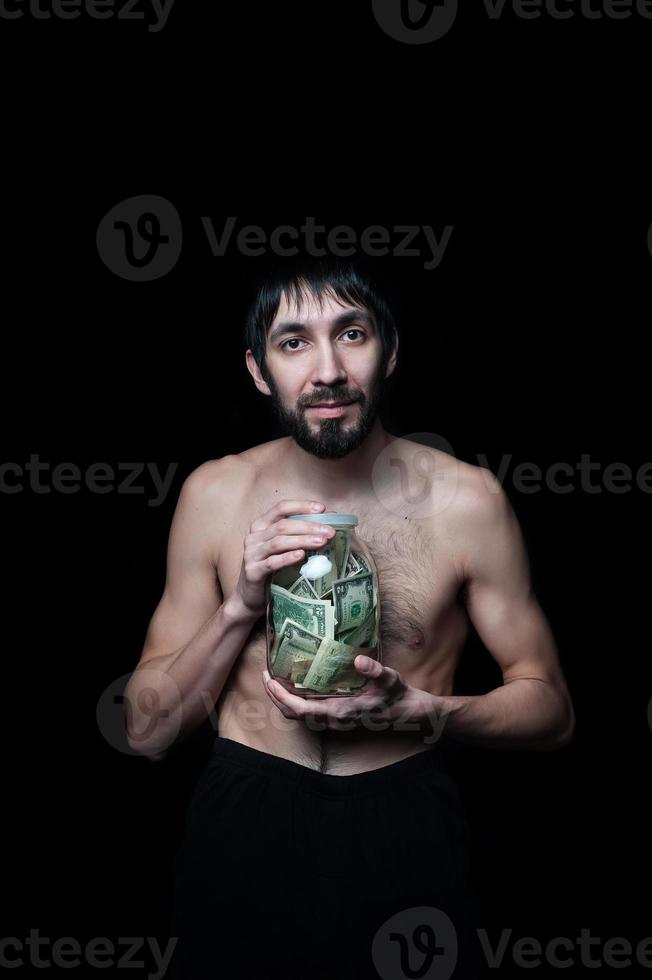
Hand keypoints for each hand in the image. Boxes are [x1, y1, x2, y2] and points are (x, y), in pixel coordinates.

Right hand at [233, 498, 335, 618]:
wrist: (250, 597)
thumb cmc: (271, 569)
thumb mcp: (283, 548)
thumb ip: (299, 534)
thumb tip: (329, 522)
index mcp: (261, 525)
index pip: (281, 508)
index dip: (301, 505)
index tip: (322, 509)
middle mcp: (254, 536)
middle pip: (283, 525)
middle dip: (309, 526)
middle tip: (329, 531)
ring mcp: (251, 554)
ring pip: (278, 542)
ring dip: (302, 540)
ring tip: (321, 542)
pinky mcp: (252, 571)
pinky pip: (271, 562)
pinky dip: (287, 558)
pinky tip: (301, 556)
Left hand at [262, 655, 439, 734]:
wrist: (410, 715)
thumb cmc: (398, 697)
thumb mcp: (390, 679)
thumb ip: (375, 670)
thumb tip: (359, 660)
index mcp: (340, 713)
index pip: (300, 710)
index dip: (280, 697)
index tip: (268, 680)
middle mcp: (333, 720)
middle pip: (293, 714)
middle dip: (275, 697)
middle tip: (266, 674)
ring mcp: (335, 721)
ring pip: (300, 716)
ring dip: (285, 699)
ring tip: (277, 678)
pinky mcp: (338, 718)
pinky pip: (310, 713)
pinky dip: (297, 701)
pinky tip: (298, 685)